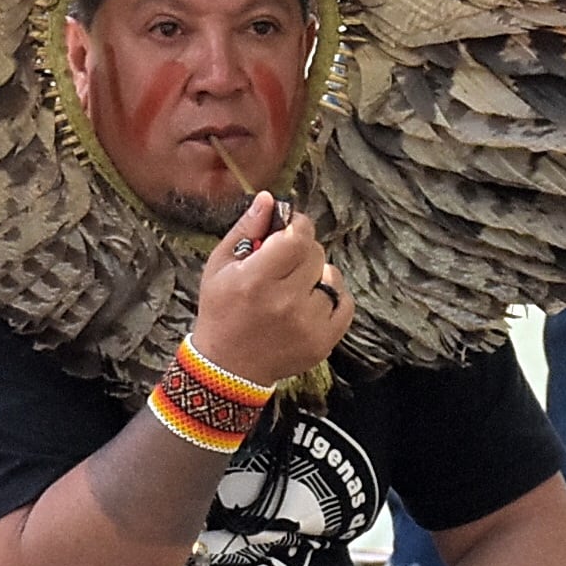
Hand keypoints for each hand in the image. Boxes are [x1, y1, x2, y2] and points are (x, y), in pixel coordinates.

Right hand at [190, 191, 353, 384]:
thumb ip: (246, 230)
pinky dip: (333, 297)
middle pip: (316, 254)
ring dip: (317, 276)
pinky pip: (345, 304)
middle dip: (303, 251)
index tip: (290, 229)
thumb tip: (269, 199)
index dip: (298, 226)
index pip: (298, 236)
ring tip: (297, 286)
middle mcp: (285, 302)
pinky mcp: (323, 342)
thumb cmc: (221, 311)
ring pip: (332, 278)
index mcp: (257, 280)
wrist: (228, 367)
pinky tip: (312, 301)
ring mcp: (308, 325)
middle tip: (286, 263)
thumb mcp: (220, 266)